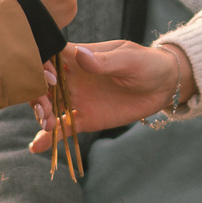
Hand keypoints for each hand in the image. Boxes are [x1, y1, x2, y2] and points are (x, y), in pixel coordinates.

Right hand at [27, 42, 188, 152]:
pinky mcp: (86, 118)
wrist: (164, 86)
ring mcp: (77, 99)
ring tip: (47, 124)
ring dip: (41, 114)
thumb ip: (104, 61)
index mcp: (79, 56)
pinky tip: (37, 147)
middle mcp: (72, 77)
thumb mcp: (129, 59)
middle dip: (37, 94)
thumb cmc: (146, 63)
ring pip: (49, 106)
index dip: (41, 65)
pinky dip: (49, 137)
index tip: (49, 77)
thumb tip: (81, 55)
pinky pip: (64, 127)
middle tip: (46, 108)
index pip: (49, 55)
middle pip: (43, 83)